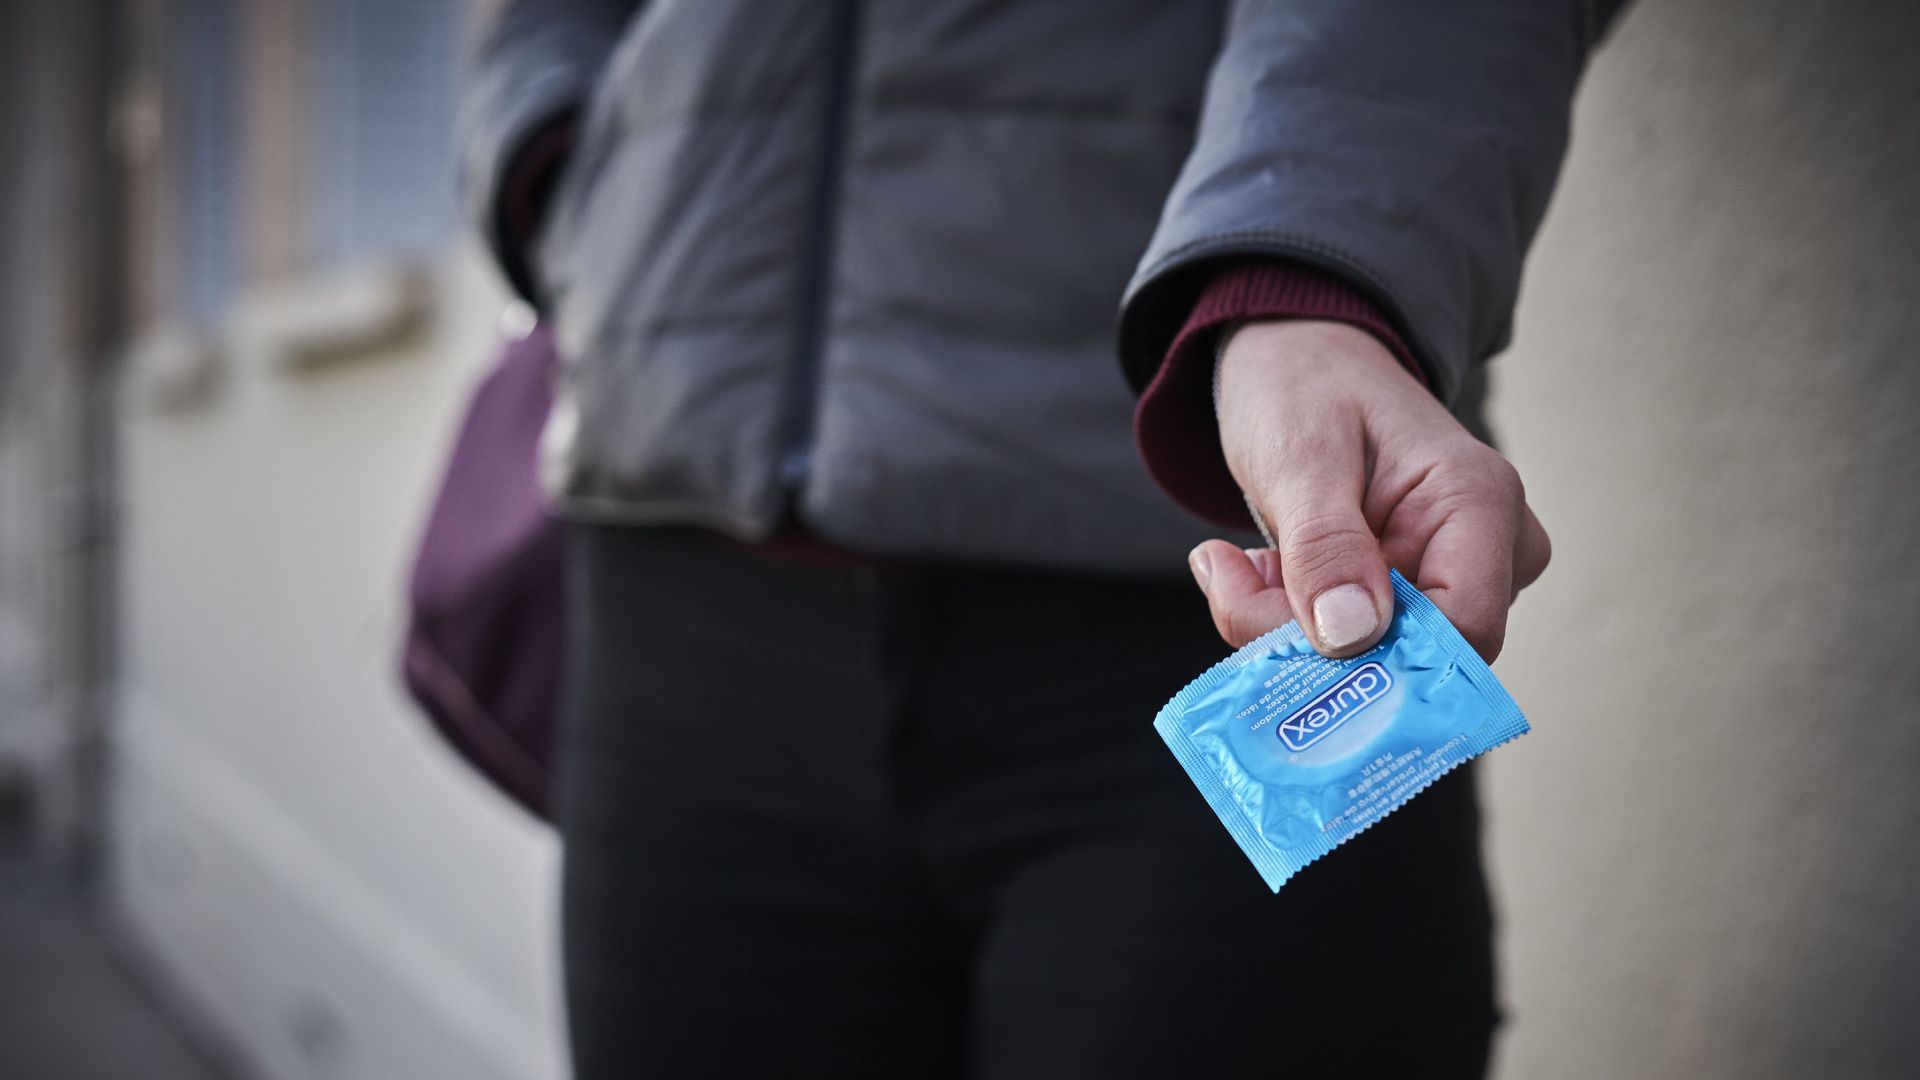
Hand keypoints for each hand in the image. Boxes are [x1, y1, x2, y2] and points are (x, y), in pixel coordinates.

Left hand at [1187, 320, 1550, 661]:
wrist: (1296, 358)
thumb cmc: (1308, 385)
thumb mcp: (1301, 456)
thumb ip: (1325, 545)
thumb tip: (1353, 636)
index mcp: (1479, 503)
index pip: (1467, 629)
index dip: (1383, 660)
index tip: (1285, 639)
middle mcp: (1484, 550)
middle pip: (1412, 655)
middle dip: (1308, 641)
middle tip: (1232, 585)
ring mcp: (1446, 576)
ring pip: (1369, 658)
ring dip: (1283, 626)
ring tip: (1233, 566)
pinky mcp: (1402, 594)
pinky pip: (1345, 642)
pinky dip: (1284, 618)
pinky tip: (1251, 568)